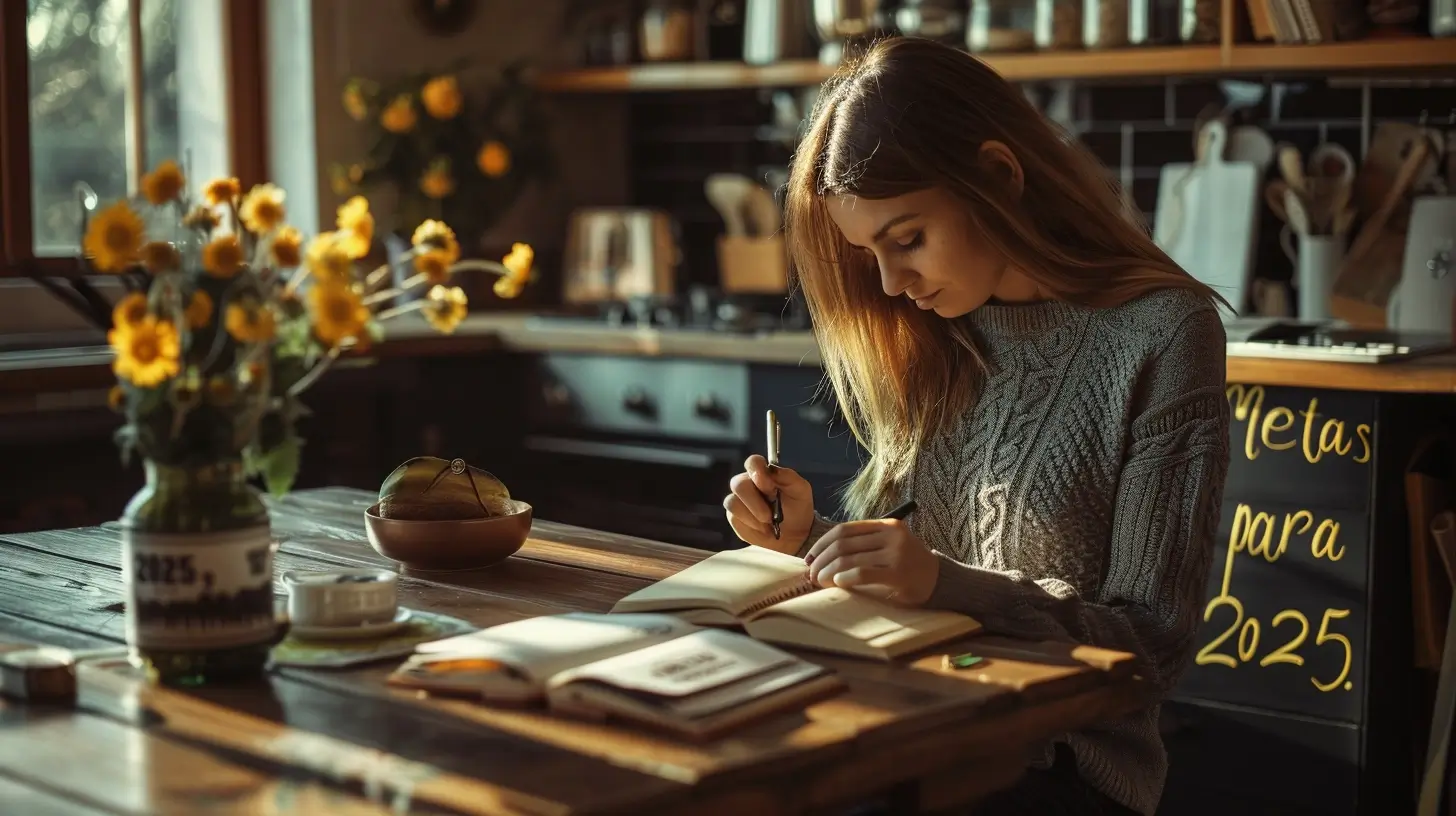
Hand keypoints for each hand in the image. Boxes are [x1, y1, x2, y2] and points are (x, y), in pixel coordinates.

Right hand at [724, 455, 813, 554]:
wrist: (795, 534)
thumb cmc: (797, 508)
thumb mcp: (800, 490)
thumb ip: (788, 476)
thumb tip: (771, 469)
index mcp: (764, 473)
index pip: (752, 462)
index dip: (756, 472)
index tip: (768, 487)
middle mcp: (748, 484)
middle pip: (738, 484)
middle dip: (755, 502)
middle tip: (770, 514)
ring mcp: (739, 501)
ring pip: (733, 502)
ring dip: (753, 516)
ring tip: (769, 522)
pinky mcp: (734, 517)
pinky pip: (734, 518)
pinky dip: (750, 525)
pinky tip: (763, 529)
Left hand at [804, 519, 939, 605]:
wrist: (940, 580)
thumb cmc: (908, 566)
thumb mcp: (889, 546)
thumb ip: (864, 546)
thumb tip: (823, 556)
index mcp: (886, 525)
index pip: (844, 529)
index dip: (821, 543)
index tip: (809, 558)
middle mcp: (891, 535)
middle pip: (843, 544)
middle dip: (821, 559)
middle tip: (811, 574)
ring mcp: (896, 553)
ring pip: (849, 558)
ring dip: (828, 571)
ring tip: (820, 582)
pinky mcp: (898, 573)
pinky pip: (863, 572)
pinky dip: (845, 577)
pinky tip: (837, 583)